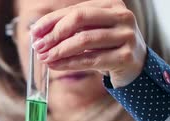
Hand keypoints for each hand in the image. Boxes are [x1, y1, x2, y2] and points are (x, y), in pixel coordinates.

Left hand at [31, 0, 146, 87]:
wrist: (134, 66)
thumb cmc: (107, 47)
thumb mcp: (90, 32)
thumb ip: (68, 29)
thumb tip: (37, 33)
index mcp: (111, 5)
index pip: (75, 9)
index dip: (51, 20)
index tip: (34, 32)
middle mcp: (122, 16)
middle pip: (80, 18)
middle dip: (55, 33)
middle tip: (38, 46)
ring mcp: (126, 35)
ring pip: (85, 40)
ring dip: (60, 50)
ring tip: (44, 57)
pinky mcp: (125, 56)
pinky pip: (91, 59)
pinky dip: (70, 63)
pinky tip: (55, 66)